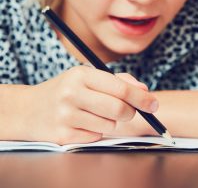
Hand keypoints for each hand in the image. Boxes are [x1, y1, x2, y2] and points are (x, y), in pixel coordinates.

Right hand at [10, 66, 157, 143]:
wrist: (30, 109)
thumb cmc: (67, 90)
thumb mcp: (88, 77)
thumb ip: (119, 81)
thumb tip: (145, 91)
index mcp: (81, 74)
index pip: (121, 88)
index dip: (142, 98)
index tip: (154, 105)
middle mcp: (72, 93)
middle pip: (119, 110)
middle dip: (130, 112)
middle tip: (127, 111)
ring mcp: (66, 115)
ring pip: (110, 125)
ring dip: (110, 122)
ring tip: (95, 114)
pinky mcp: (63, 135)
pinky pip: (97, 136)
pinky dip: (97, 131)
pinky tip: (83, 123)